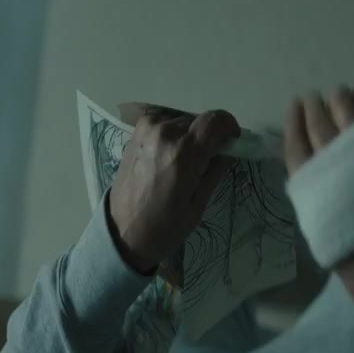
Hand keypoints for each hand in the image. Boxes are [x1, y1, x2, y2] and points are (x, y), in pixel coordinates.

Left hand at [109, 109, 239, 273]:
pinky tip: (168, 157)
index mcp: (183, 153)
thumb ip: (216, 169)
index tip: (230, 142)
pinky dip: (173, 135)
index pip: (216, 120)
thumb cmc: (165, 226)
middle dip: (208, 137)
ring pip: (182, 121)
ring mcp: (146, 130)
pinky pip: (165, 123)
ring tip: (183, 163)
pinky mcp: (136, 132)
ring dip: (189, 136)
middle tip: (205, 161)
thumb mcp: (199, 203)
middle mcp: (164, 133)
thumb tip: (229, 149)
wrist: (123, 233)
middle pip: (199, 121)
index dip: (229, 127)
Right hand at [284, 80, 353, 328]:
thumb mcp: (321, 228)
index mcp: (310, 187)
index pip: (296, 143)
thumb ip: (316, 193)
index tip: (296, 106)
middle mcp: (332, 167)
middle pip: (321, 124)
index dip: (296, 121)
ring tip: (342, 93)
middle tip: (318, 97)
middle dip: (318, 107)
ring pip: (347, 114)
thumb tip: (314, 164)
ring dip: (343, 99)